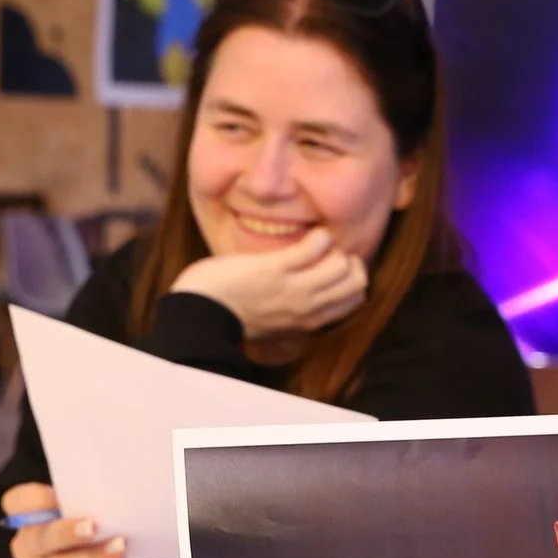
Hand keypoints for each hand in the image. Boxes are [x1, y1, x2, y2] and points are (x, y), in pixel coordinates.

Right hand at [4, 484, 130, 557]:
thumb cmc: (94, 553)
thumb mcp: (94, 530)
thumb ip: (94, 516)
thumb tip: (116, 509)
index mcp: (33, 520)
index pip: (18, 502)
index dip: (34, 498)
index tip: (58, 498)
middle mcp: (27, 547)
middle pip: (38, 537)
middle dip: (66, 532)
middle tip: (94, 527)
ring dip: (92, 556)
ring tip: (119, 549)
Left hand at [171, 229, 368, 340]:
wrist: (199, 315)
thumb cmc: (231, 313)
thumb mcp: (273, 320)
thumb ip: (295, 308)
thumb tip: (307, 289)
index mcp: (309, 321)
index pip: (356, 300)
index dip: (352, 278)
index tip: (334, 265)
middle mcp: (308, 308)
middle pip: (358, 282)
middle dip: (349, 260)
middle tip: (327, 252)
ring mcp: (294, 289)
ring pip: (343, 264)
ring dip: (334, 247)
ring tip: (315, 242)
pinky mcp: (276, 269)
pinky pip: (316, 247)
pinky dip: (319, 236)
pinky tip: (309, 235)